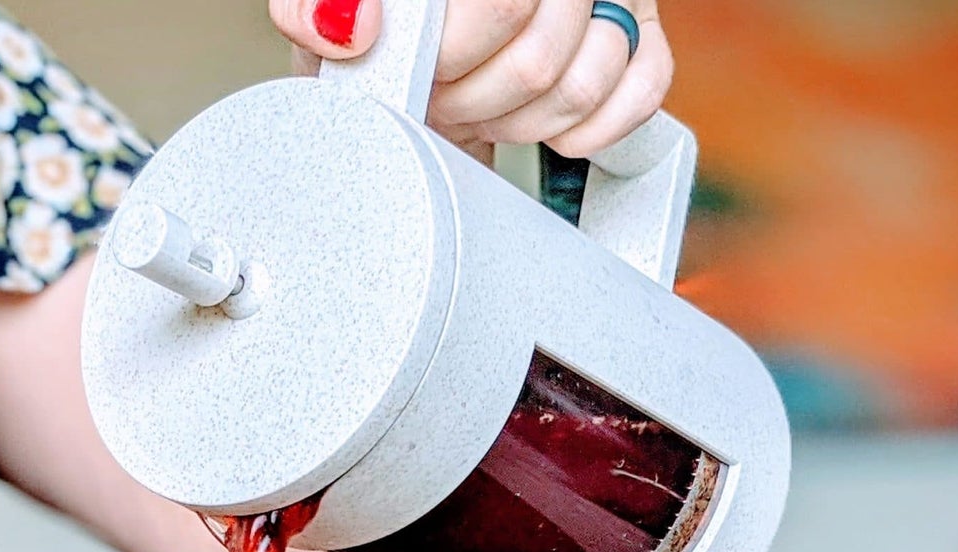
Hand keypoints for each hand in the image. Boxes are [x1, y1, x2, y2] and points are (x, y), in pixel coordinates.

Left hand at [271, 0, 671, 157]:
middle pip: (539, 56)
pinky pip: (641, 90)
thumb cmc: (378, 42)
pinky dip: (587, 131)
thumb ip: (316, 10)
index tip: (419, 78)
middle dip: (475, 103)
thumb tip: (349, 25)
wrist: (411, 72)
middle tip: (440, 104)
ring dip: (520, 124)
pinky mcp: (639, 40)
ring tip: (479, 114)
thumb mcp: (326, 24)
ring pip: (584, 82)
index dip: (453, 56)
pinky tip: (541, 133)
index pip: (500, 6)